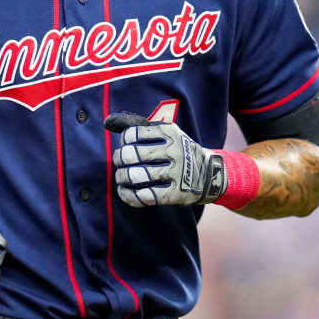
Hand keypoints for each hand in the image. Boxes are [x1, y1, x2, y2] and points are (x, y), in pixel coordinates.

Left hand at [105, 112, 227, 206]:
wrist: (210, 174)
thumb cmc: (179, 151)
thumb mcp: (166, 133)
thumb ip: (138, 126)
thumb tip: (108, 122)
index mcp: (170, 132)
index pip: (134, 133)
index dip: (124, 141)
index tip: (126, 146)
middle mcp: (174, 151)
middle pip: (132, 155)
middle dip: (120, 159)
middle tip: (120, 163)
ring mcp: (176, 173)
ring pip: (137, 176)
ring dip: (122, 178)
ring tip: (122, 178)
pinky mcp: (175, 194)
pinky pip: (146, 196)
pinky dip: (130, 196)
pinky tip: (125, 192)